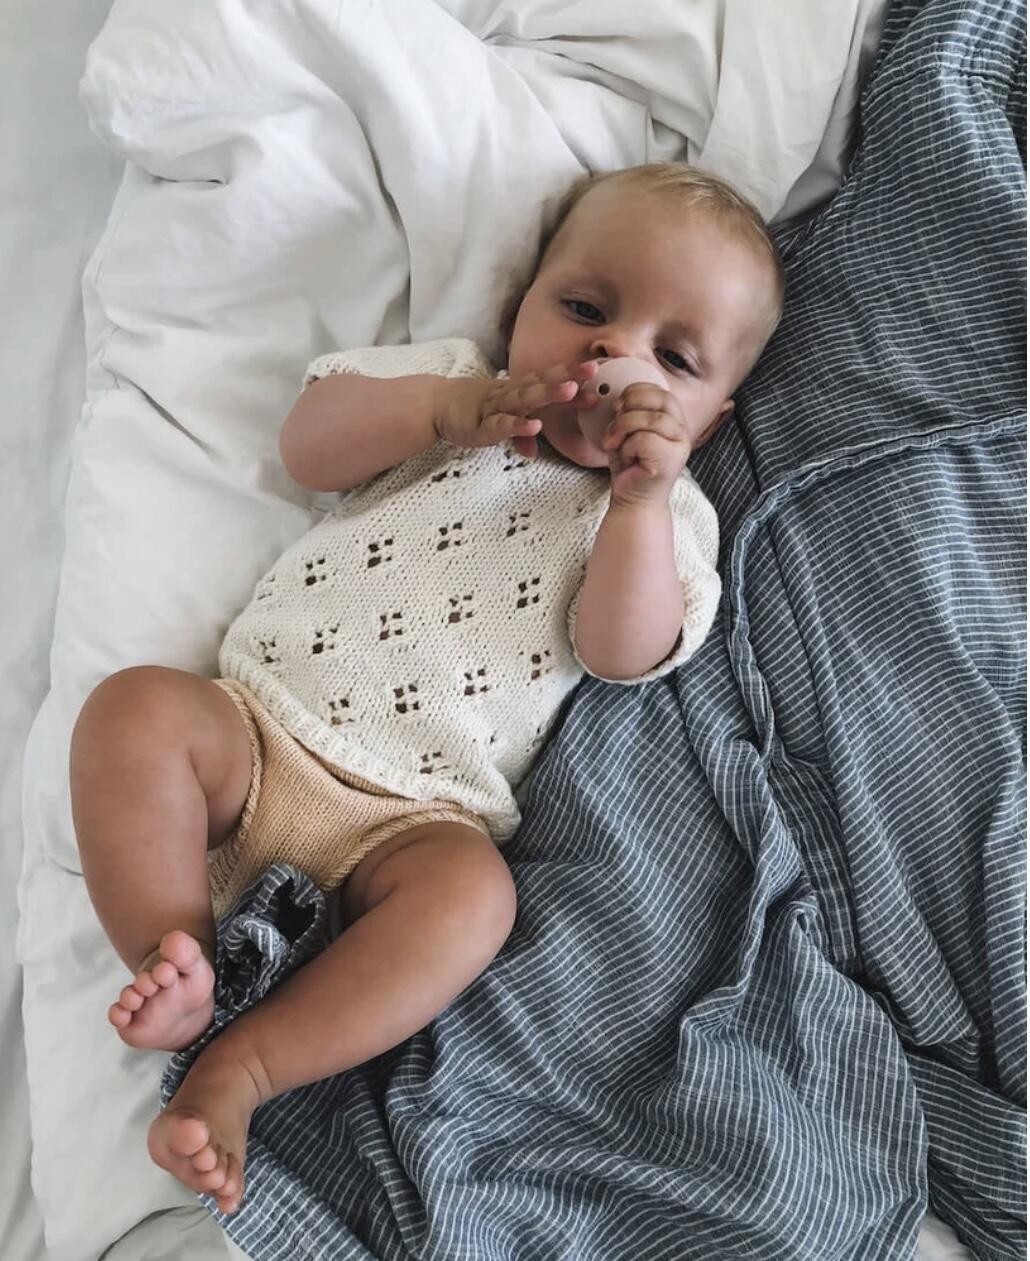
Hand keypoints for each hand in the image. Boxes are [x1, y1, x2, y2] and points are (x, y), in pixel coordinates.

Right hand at [432, 362, 598, 456]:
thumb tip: (534, 450)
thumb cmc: (474, 411)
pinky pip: (502, 425)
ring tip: (570, 390)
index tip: (599, 370)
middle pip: (542, 382)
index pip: (549, 379)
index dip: (573, 374)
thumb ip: (521, 435)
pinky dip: (518, 426)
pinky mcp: (482, 426)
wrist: (437, 406)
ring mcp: (497, 408)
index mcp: (519, 390)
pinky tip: (535, 427)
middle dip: (568, 376)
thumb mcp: (502, 421)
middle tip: (593, 371)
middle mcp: (511, 394)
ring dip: (548, 393)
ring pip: (525, 399)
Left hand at [596, 383, 692, 506]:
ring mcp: (679, 445)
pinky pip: (644, 440)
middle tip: (614, 424)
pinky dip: (627, 447)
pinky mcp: (671, 460)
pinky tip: (626, 458)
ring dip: (623, 427)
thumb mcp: (626, 433)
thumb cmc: (630, 468)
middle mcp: (681, 431)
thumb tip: (620, 399)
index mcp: (673, 421)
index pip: (660, 392)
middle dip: (629, 407)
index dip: (636, 392)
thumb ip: (628, 413)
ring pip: (650, 419)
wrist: (633, 502)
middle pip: (659, 400)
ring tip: (612, 443)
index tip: (618, 406)